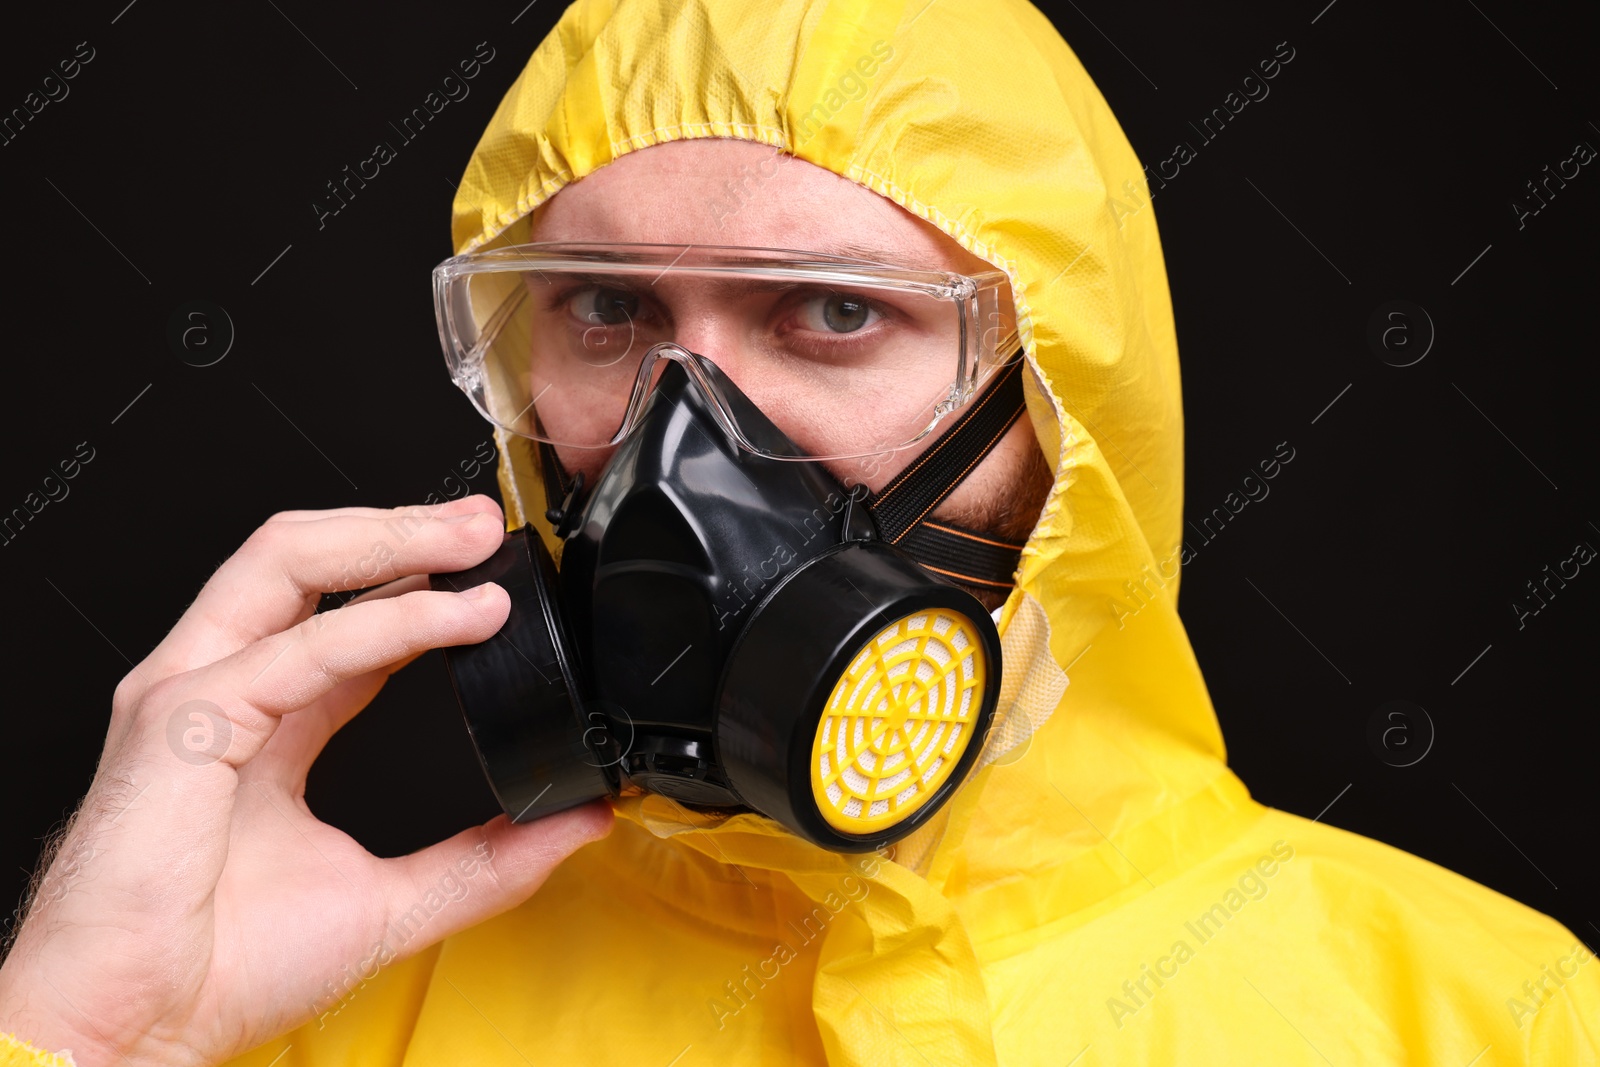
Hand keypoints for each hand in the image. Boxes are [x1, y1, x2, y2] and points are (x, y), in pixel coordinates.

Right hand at [0, 495, 612, 1065]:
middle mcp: (220, 692)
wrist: (138, 1033)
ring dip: (392, 539)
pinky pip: (299, 647)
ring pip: (289, 564)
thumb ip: (488, 859)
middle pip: (305, 562)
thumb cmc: (220, 972)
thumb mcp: (391, 901)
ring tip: (473, 538)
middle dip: (401, 529)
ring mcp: (195, 695)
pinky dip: (389, 624)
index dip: (414, 587)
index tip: (491, 579)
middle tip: (486, 525)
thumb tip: (577, 821)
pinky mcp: (185, 720)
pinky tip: (456, 618)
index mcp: (260, 727)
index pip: (340, 622)